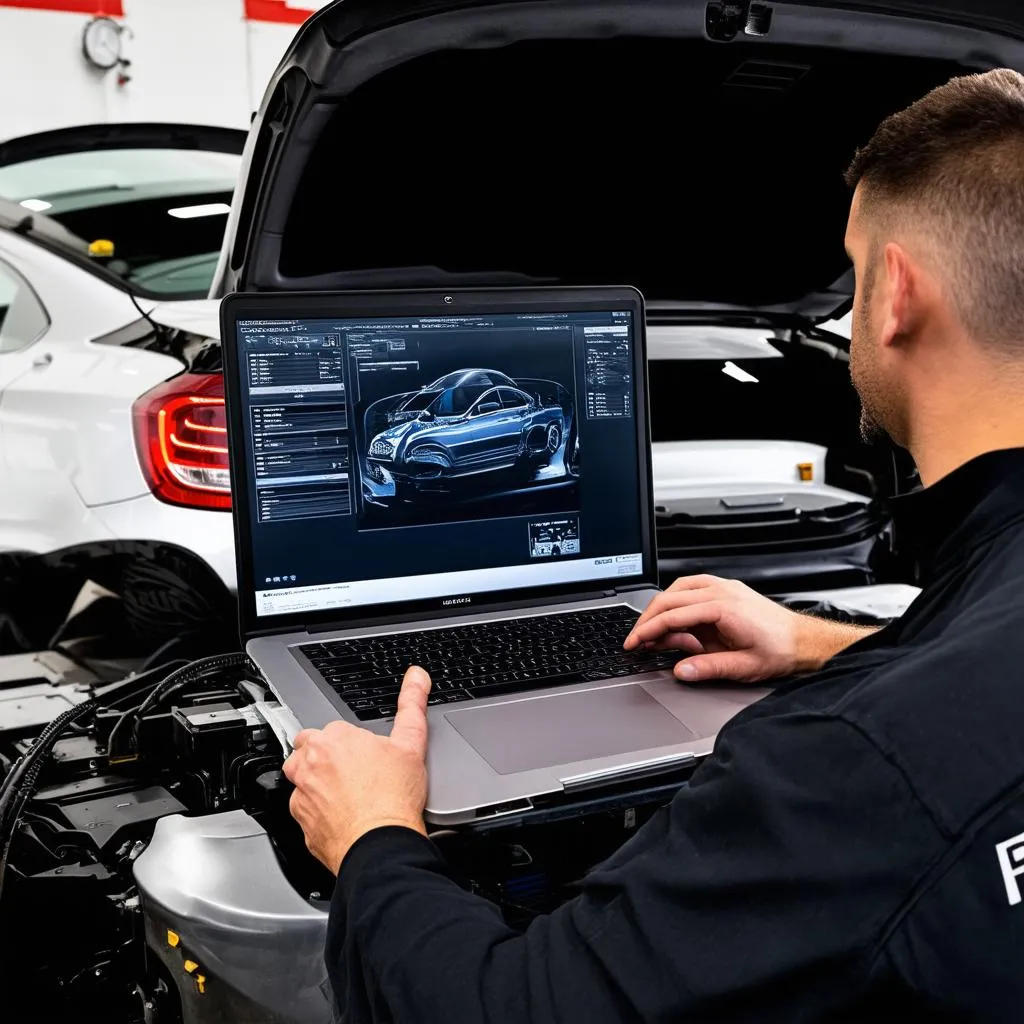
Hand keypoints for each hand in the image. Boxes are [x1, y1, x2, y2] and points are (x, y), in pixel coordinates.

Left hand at [282, 666, 431, 873]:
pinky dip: (316, 811)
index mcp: (334, 738)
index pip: (332, 730)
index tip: (363, 757)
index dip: (349, 743)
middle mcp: (310, 762)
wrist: (380, 844)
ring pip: (299, 779)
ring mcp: (302, 793)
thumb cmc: (393, 798)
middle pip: (307, 749)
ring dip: (314, 782)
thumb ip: (412, 704)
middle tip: (352, 773)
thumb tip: (417, 677)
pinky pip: (302, 810)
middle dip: (323, 757)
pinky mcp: (300, 821)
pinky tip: (339, 815)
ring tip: (343, 793)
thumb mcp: (411, 743)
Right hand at [624, 575, 866, 683]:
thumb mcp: (743, 667)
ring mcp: (724, 587)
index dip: (648, 630)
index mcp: (723, 608)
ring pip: (677, 589)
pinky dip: (675, 600)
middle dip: (647, 620)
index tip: (633, 643)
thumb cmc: (780, 651)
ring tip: (653, 633)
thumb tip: (681, 670)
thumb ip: (709, 668)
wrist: (804, 640)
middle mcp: (721, 591)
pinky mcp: (726, 590)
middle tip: (635, 640)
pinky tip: (674, 617)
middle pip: (669, 599)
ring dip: (660, 609)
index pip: (672, 615)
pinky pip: (691, 587)